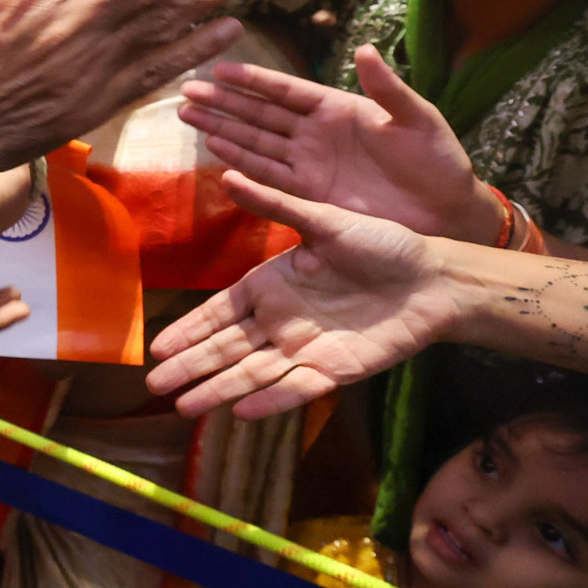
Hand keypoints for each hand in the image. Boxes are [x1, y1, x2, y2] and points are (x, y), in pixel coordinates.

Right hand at [148, 172, 465, 419]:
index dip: (190, 329)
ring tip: (183, 408)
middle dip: (192, 366)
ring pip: (252, 372)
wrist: (433, 279)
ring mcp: (306, 347)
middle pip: (227, 347)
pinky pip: (297, 388)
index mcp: (272, 282)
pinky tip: (241, 412)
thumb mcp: (325, 221)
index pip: (219, 311)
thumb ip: (277, 207)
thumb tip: (229, 175)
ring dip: (218, 389)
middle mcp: (282, 319)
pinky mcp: (336, 370)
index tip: (157, 347)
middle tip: (154, 386)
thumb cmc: (382, 244)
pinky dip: (271, 400)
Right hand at [178, 45, 503, 243]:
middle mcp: (317, 133)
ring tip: (189, 116)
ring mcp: (311, 164)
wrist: (447, 213)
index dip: (253, 80)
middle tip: (186, 91)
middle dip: (224, 102)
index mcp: (339, 108)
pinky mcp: (312, 194)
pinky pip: (269, 175)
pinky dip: (242, 162)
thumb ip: (388, 88)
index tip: (219, 68)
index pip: (286, 90)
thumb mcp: (418, 118)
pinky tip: (216, 149)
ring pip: (257, 142)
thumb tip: (364, 49)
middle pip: (261, 114)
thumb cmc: (439, 160)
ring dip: (223, 129)